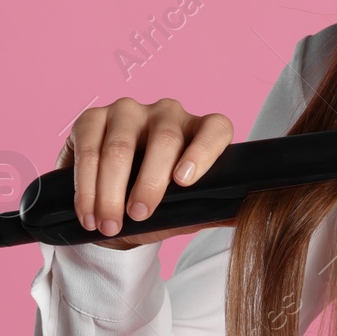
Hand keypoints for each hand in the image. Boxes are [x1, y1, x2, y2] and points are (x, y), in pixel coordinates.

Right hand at [53, 97, 236, 249]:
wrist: (113, 210)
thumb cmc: (158, 205)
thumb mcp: (187, 209)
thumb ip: (215, 209)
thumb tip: (250, 215)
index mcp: (200, 130)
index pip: (215, 129)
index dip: (204, 151)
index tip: (185, 182)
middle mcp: (168, 113)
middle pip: (165, 139)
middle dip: (150, 182)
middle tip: (138, 215)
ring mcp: (129, 111)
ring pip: (121, 147)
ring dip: (111, 191)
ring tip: (109, 224)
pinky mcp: (92, 118)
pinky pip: (89, 149)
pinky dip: (86, 186)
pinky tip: (88, 211)